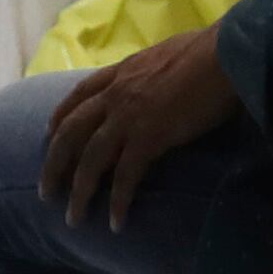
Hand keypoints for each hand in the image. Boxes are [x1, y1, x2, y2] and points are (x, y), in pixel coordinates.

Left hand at [41, 29, 240, 228]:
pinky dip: (119, 202)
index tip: (48, 133)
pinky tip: (116, 223)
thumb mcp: (169, 54)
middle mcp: (116, 94)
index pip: (79, 94)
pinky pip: (126, 176)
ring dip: (79, 193)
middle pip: (71, 133)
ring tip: (73, 219)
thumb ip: (155, 71)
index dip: (60, 116)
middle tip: (46, 192)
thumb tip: (164, 79)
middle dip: (54, 164)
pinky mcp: (150, 137)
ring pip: (90, 160)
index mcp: (122, 72)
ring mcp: (129, 117)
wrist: (226, 52)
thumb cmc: (211, 50)